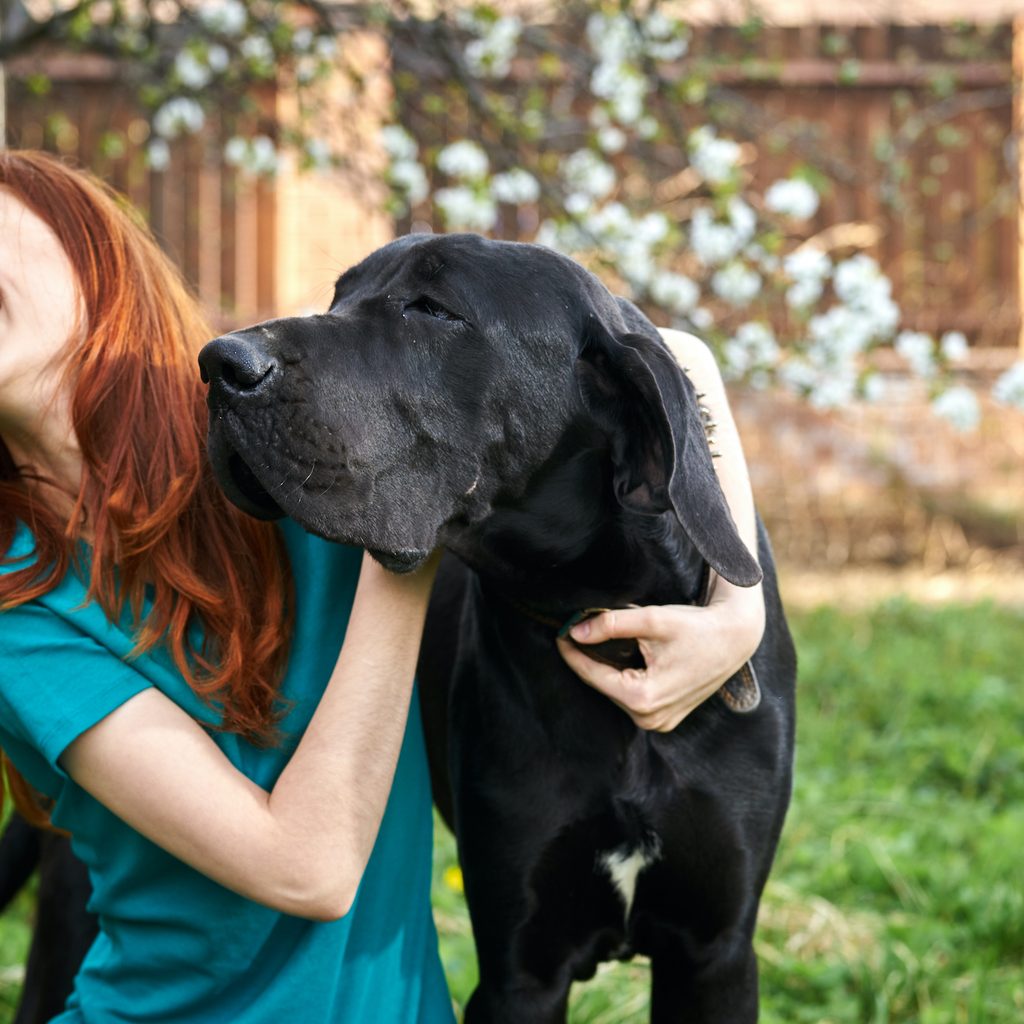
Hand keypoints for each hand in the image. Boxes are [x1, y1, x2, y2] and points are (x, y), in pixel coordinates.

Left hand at [556, 579, 764, 731]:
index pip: (593, 675)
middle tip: (574, 632)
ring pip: (617, 693)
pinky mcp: (666, 719)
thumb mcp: (651, 620)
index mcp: (643, 698)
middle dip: (589, 659)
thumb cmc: (696, 628)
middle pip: (604, 685)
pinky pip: (633, 699)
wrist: (735, 638)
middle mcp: (649, 719)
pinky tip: (619, 658)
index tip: (558, 634)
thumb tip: (575, 631)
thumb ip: (610, 625)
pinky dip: (624, 679)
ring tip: (594, 641)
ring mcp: (659, 723)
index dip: (572, 653)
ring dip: (606, 669)